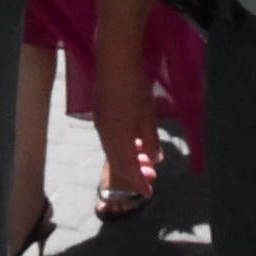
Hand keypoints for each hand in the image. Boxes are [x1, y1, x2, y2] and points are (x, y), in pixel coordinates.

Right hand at [92, 52, 162, 205]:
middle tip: (153, 176)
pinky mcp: (100, 116)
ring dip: (130, 159)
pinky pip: (111, 140)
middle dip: (135, 172)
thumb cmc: (135, 88)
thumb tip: (154, 159)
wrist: (114, 62)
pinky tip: (135, 141)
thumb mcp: (148, 116)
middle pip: (118, 162)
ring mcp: (100, 125)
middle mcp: (105, 136)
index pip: (127, 169)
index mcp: (116, 139)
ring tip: (147, 159)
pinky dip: (124, 147)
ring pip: (114, 151)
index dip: (138, 182)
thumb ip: (151, 140)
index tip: (149, 193)